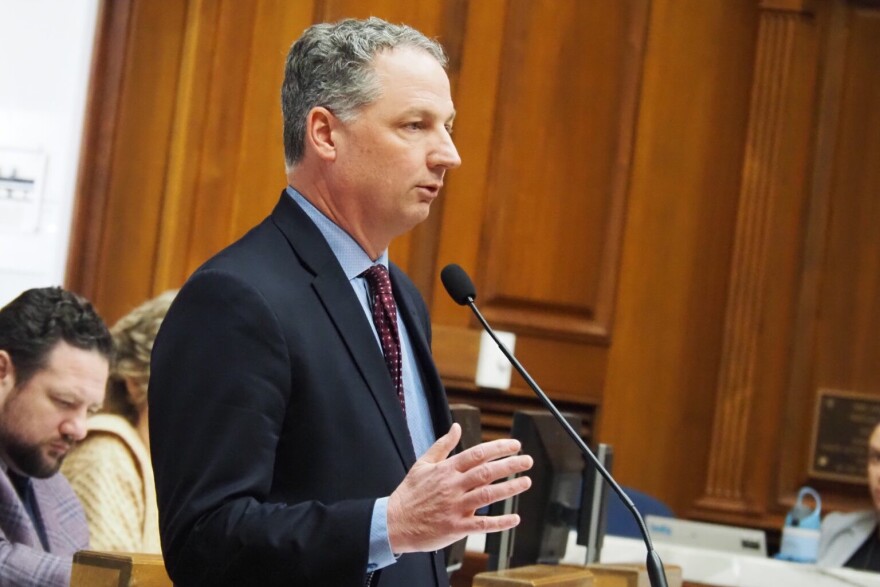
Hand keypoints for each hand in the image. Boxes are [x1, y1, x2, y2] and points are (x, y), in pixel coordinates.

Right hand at [386, 423, 532, 553]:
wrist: (394, 522)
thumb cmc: (409, 493)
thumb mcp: (422, 464)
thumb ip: (442, 445)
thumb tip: (456, 427)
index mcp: (446, 469)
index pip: (477, 454)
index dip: (498, 448)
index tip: (515, 445)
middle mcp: (453, 486)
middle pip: (486, 472)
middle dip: (510, 465)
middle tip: (527, 460)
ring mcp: (455, 507)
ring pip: (487, 496)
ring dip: (509, 489)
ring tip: (526, 482)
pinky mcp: (456, 527)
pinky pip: (482, 524)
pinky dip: (500, 523)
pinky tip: (514, 518)